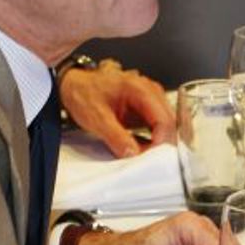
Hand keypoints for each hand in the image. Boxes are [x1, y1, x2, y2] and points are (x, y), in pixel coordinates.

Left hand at [58, 60, 175, 157]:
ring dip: (158, 141)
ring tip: (143, 153)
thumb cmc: (84, 93)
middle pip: (169, 122)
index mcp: (140, 89)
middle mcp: (150, 91)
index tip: (150, 156)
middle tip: (146, 158)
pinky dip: (153, 138)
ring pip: (166, 125)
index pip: (164, 119)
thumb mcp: (96, 118)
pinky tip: (143, 147)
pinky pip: (158, 125)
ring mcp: (150, 98)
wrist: (75, 86)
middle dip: (161, 143)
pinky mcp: (147, 107)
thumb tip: (133, 153)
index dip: (161, 141)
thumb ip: (116, 137)